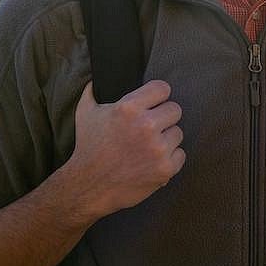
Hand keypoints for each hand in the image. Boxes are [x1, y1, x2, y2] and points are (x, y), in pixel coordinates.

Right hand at [63, 79, 185, 219]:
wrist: (89, 186)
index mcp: (128, 108)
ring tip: (149, 146)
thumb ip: (91, 92)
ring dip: (166, 138)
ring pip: (178, 133)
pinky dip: (169, 158)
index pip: (162, 89)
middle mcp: (146, 126)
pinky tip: (153, 160)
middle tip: (151, 127)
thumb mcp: (84, 113)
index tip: (154, 102)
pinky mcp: (165, 169)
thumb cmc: (87, 147)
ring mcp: (157, 148)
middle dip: (163, 117)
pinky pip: (180, 155)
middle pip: (175, 110)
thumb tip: (95, 79)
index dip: (158, 95)